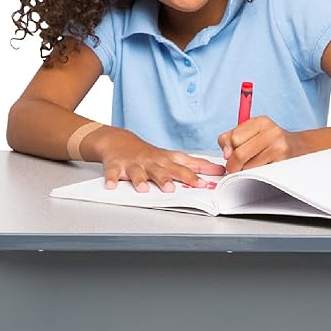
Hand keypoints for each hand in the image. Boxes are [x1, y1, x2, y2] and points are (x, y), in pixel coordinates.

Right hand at [96, 128, 224, 190]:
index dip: (197, 174)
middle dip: (171, 178)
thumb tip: (219, 170)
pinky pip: (112, 174)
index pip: (184, 166)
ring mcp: (133, 164)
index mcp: (165, 160)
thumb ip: (194, 165)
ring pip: (138, 173)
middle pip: (163, 170)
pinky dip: (111, 180)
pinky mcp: (116, 166)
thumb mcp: (172, 157)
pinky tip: (111, 187)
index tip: (208, 182)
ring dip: (141, 180)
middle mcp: (151, 162)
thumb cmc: (149, 154)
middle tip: (178, 187)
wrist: (119, 141)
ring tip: (144, 189)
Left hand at [218, 116, 296, 172]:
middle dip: (233, 163)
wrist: (297, 147)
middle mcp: (271, 131)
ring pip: (248, 166)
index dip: (227, 150)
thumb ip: (230, 139)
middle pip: (239, 153)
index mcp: (260, 121)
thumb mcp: (250, 133)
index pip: (233, 138)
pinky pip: (259, 173)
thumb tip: (226, 154)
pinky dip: (255, 173)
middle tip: (235, 166)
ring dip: (245, 170)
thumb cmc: (268, 141)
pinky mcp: (282, 162)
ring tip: (252, 165)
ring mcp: (278, 147)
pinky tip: (261, 167)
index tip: (229, 155)